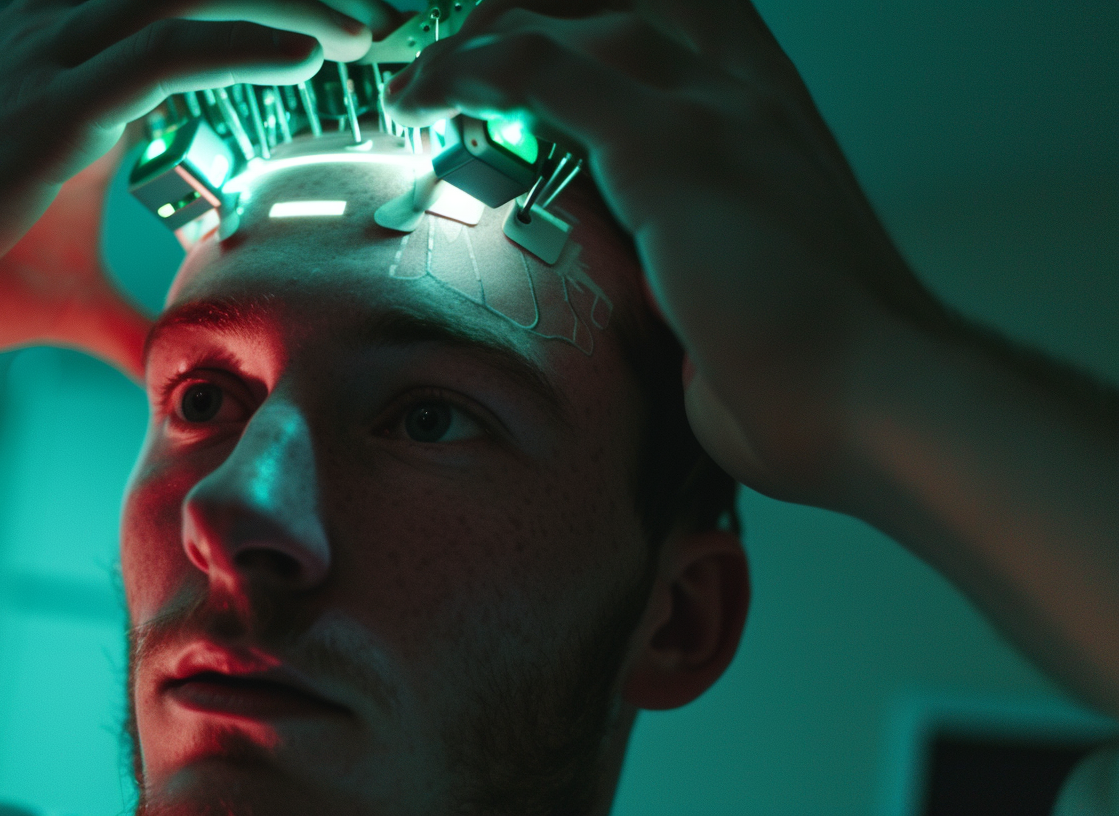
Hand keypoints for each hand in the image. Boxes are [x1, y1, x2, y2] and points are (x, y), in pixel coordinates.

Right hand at [0, 0, 394, 365]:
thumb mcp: (68, 292)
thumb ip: (127, 315)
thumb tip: (167, 364)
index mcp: (69, 64)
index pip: (183, 3)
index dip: (264, 8)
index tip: (345, 35)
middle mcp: (60, 40)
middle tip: (380, 23)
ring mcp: (52, 63)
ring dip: (291, 3)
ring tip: (368, 32)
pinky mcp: (50, 108)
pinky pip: (166, 51)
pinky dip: (248, 43)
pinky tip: (315, 58)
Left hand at [386, 0, 938, 509]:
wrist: (888, 402)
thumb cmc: (829, 373)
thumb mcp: (756, 293)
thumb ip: (696, 265)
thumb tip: (655, 302)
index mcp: (774, 115)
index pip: (679, 15)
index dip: (595, 18)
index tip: (528, 46)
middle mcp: (748, 92)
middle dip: (532, 10)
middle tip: (464, 53)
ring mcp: (713, 112)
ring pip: (572, 21)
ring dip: (485, 36)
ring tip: (425, 80)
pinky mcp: (670, 152)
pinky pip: (539, 72)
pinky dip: (469, 71)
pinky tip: (421, 96)